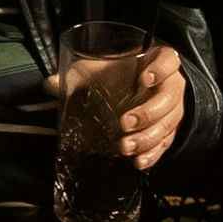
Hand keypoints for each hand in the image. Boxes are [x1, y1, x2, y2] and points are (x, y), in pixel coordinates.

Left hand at [65, 36, 190, 169]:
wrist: (135, 91)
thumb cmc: (119, 75)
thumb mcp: (98, 69)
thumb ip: (77, 75)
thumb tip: (50, 84)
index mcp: (157, 63)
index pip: (169, 60)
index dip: (160, 69)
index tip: (143, 78)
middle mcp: (170, 86)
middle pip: (169, 98)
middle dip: (148, 113)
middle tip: (125, 122)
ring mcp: (173, 110)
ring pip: (169, 124)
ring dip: (147, 138)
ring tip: (125, 147)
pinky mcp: (169, 131)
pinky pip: (166, 143)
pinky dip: (153, 154)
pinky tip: (138, 161)